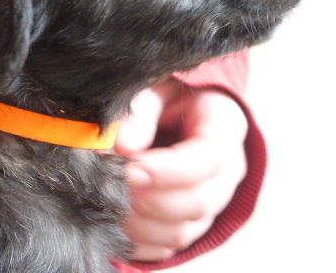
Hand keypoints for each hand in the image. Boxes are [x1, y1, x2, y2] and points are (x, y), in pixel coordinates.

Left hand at [115, 79, 248, 261]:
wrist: (180, 111)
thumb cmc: (165, 97)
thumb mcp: (154, 88)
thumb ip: (140, 112)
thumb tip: (122, 145)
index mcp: (225, 127)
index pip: (207, 160)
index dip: (166, 171)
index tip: (128, 168)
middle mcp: (229, 170)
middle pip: (197, 202)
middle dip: (147, 198)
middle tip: (109, 183)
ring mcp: (214, 202)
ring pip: (182, 231)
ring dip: (138, 223)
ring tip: (107, 198)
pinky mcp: (193, 223)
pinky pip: (168, 247)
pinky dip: (138, 241)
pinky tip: (113, 218)